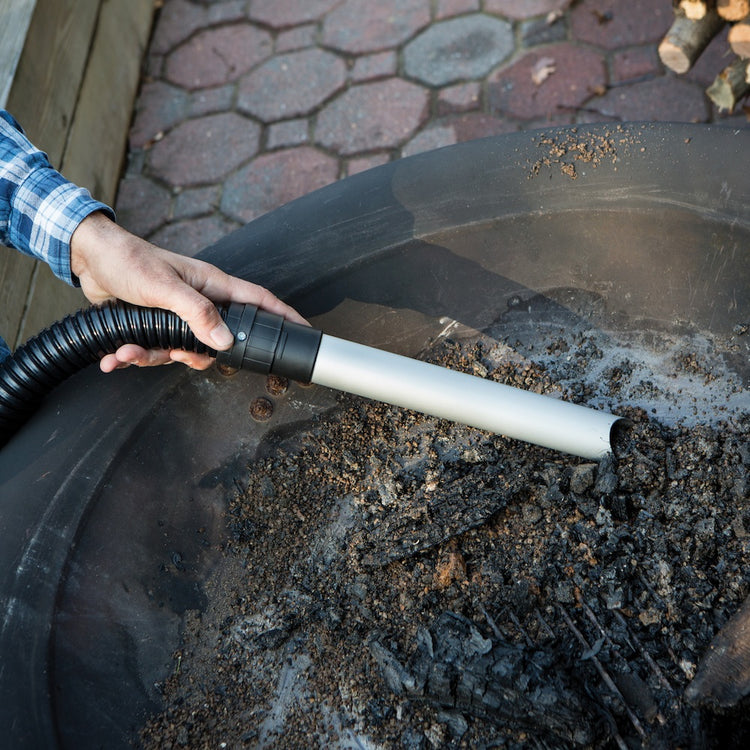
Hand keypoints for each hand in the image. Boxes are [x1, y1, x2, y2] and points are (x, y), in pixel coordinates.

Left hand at [70, 212, 305, 372]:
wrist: (90, 258)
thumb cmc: (129, 261)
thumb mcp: (165, 288)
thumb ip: (197, 314)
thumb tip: (226, 341)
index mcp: (212, 286)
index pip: (258, 301)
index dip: (283, 316)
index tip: (303, 332)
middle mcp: (200, 302)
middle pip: (219, 341)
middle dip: (193, 356)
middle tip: (174, 353)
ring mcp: (178, 316)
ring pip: (182, 351)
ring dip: (151, 357)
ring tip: (126, 352)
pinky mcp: (155, 326)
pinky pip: (155, 352)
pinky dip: (133, 358)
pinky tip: (115, 357)